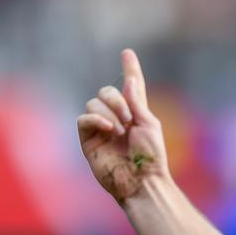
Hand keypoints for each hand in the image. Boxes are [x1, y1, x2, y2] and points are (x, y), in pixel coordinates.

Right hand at [77, 49, 168, 204]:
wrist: (141, 181)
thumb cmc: (151, 157)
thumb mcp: (149, 125)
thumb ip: (137, 102)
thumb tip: (129, 80)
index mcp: (135, 114)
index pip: (130, 87)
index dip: (130, 69)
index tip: (128, 53)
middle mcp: (116, 118)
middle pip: (106, 91)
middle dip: (117, 100)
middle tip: (129, 119)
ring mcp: (101, 128)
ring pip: (94, 102)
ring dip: (109, 112)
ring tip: (120, 130)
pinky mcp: (88, 139)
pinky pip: (84, 118)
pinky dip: (96, 119)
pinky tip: (109, 129)